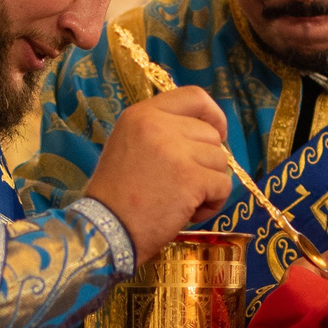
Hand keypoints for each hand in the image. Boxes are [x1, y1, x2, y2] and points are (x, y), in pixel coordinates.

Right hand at [84, 88, 234, 258]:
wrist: (106, 230)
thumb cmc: (118, 196)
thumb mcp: (129, 146)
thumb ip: (162, 132)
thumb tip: (209, 132)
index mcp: (141, 114)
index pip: (193, 96)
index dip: (213, 114)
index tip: (218, 132)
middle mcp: (158, 125)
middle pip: (211, 134)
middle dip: (205, 162)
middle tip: (181, 185)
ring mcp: (176, 150)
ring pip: (220, 161)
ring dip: (208, 185)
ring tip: (181, 201)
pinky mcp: (191, 178)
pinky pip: (222, 186)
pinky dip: (212, 204)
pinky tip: (188, 213)